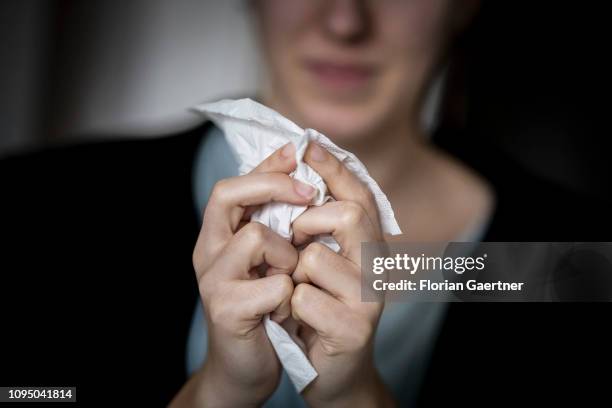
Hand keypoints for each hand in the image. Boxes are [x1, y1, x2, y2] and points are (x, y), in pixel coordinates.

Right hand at [171, 143, 316, 407]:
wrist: (245, 366)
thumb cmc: (263, 307)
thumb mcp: (268, 259)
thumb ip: (275, 223)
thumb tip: (301, 174)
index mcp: (218, 236)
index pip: (232, 184)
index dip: (266, 166)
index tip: (299, 153)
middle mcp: (207, 251)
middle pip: (227, 195)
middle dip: (273, 187)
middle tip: (309, 195)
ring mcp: (212, 280)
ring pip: (255, 237)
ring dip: (286, 255)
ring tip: (291, 278)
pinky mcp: (225, 310)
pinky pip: (273, 284)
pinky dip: (290, 294)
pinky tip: (288, 308)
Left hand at [290, 143, 394, 407]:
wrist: (331, 372)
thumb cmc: (321, 309)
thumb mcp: (322, 262)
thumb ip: (319, 224)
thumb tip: (301, 166)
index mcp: (371, 245)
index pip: (359, 193)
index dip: (334, 167)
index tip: (308, 143)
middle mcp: (379, 266)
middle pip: (348, 213)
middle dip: (308, 223)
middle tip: (295, 242)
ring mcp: (369, 298)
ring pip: (315, 258)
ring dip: (294, 275)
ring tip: (299, 292)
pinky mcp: (354, 329)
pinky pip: (303, 297)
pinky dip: (289, 307)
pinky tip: (299, 321)